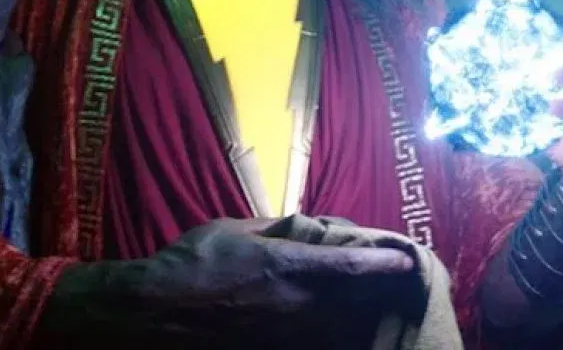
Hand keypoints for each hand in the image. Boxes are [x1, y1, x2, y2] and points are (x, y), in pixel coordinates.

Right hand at [103, 218, 414, 343]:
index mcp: (286, 268)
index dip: (384, 264)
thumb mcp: (233, 228)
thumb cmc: (191, 263)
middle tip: (408, 279)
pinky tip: (342, 325)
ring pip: (341, 325)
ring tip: (385, 302)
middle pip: (355, 301)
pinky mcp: (272, 349)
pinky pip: (315, 340)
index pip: (350, 268)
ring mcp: (286, 334)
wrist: (153, 312)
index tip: (410, 257)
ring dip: (365, 312)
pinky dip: (335, 331)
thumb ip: (276, 227)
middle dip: (384, 290)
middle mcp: (295, 305)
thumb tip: (308, 225)